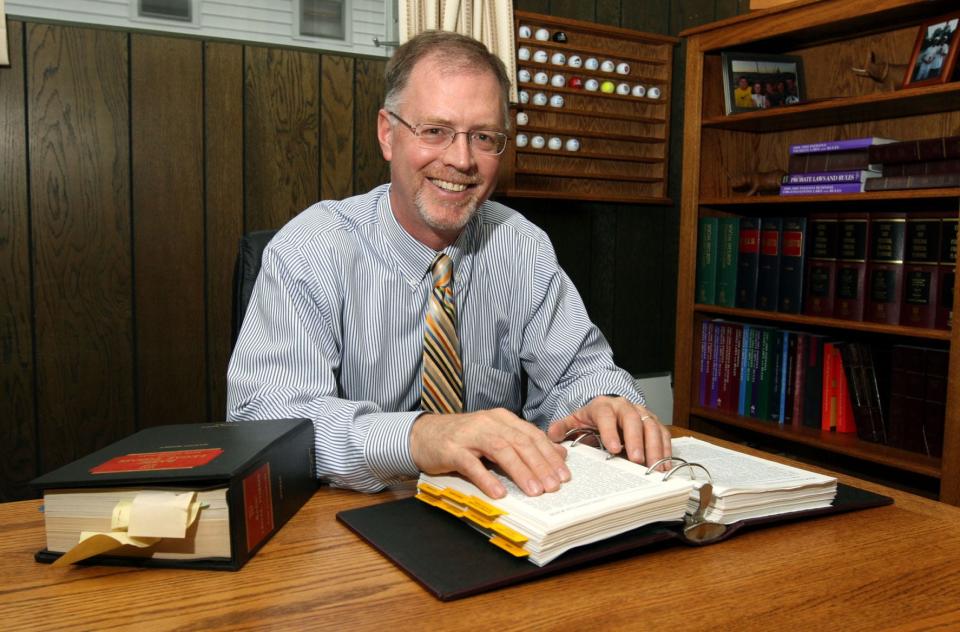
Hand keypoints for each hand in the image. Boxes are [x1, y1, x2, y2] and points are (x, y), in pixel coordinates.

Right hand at [410, 409, 569, 498]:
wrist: (422, 434)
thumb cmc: (462, 438)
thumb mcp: (495, 437)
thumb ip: (523, 443)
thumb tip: (557, 455)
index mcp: (502, 419)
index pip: (531, 435)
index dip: (550, 455)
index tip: (564, 474)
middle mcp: (488, 423)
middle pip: (520, 442)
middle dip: (540, 465)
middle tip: (554, 486)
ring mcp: (469, 435)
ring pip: (501, 450)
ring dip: (520, 472)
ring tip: (534, 491)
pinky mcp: (452, 449)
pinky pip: (472, 464)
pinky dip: (487, 479)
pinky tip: (499, 493)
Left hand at [547, 396, 670, 466]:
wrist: (607, 409)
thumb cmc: (591, 419)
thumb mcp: (574, 420)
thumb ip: (562, 427)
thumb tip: (552, 435)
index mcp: (603, 406)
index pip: (606, 415)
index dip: (610, 431)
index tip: (612, 449)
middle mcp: (625, 407)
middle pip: (633, 420)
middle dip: (636, 440)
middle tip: (636, 460)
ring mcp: (642, 414)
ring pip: (652, 427)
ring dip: (654, 447)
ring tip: (654, 466)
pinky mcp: (653, 423)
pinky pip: (663, 434)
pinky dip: (665, 449)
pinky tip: (664, 464)